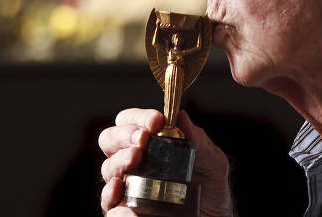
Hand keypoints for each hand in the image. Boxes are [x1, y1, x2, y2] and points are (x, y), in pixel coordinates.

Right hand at [99, 109, 233, 216]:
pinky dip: (110, 193)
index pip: (131, 121)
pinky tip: (119, 187)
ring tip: (135, 157)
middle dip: (124, 134)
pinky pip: (109, 202)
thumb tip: (181, 115)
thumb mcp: (211, 161)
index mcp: (150, 143)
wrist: (213, 216)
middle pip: (110, 140)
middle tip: (143, 138)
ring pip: (109, 168)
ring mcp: (127, 185)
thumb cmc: (209, 188)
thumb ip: (197, 139)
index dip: (140, 117)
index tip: (156, 121)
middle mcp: (133, 162)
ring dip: (119, 160)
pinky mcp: (125, 210)